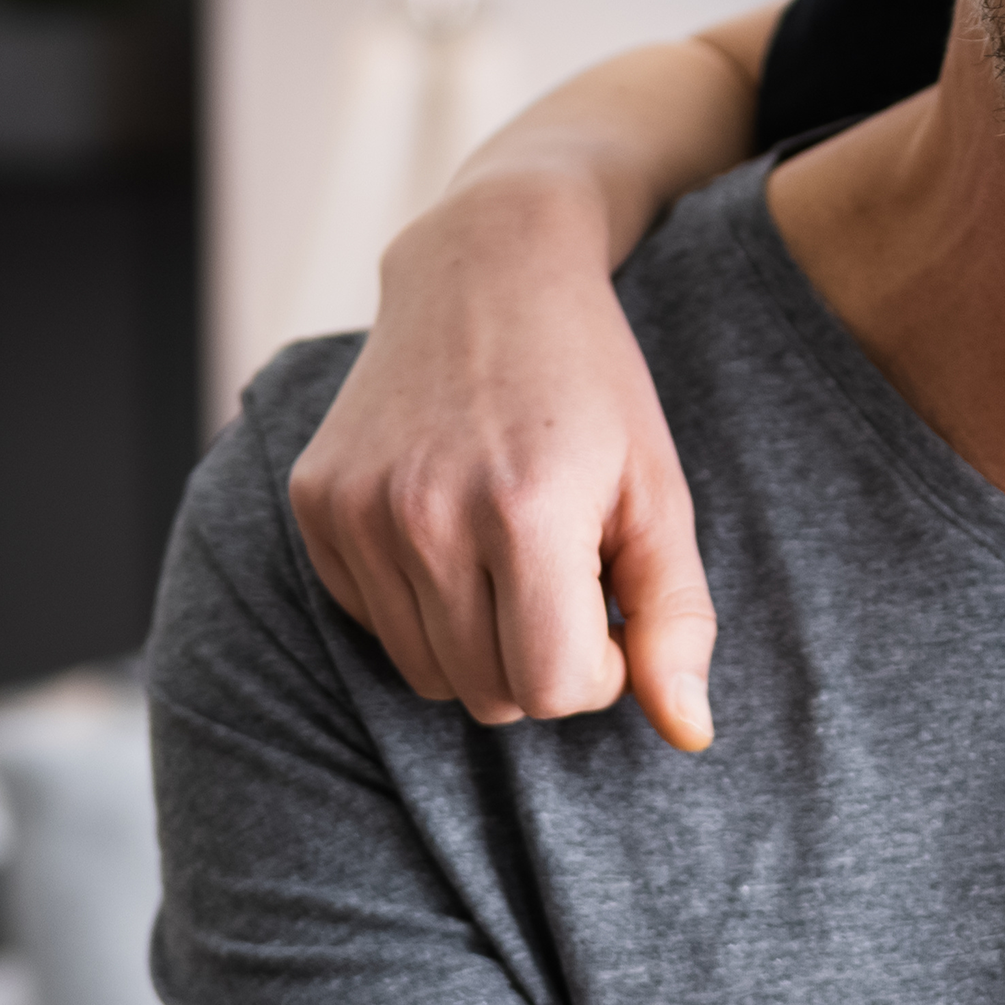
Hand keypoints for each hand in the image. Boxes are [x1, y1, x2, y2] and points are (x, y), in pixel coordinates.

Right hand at [283, 167, 716, 745]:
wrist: (486, 269)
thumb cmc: (594, 390)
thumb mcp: (660, 495)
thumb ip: (678, 620)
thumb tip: (689, 735)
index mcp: (524, 512)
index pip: (555, 688)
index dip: (601, 669)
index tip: (613, 605)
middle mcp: (425, 514)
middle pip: (490, 694)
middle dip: (543, 660)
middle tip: (568, 577)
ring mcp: (357, 509)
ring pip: (429, 674)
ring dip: (483, 641)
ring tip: (514, 555)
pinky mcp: (315, 504)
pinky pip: (376, 624)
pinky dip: (422, 604)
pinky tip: (453, 527)